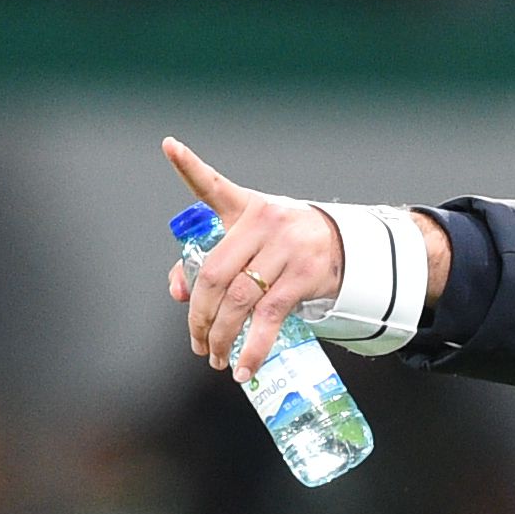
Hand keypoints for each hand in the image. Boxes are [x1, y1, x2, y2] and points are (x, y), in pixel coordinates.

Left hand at [161, 139, 449, 372]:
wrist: (344, 248)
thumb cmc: (286, 244)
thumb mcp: (251, 240)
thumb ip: (208, 260)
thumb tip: (178, 292)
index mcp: (245, 206)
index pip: (211, 184)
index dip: (189, 165)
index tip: (170, 146)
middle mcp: (264, 222)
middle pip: (214, 273)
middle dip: (199, 315)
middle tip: (197, 340)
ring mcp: (286, 249)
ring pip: (238, 300)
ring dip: (222, 336)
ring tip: (215, 357)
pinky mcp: (303, 277)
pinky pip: (269, 318)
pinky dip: (252, 348)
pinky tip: (243, 367)